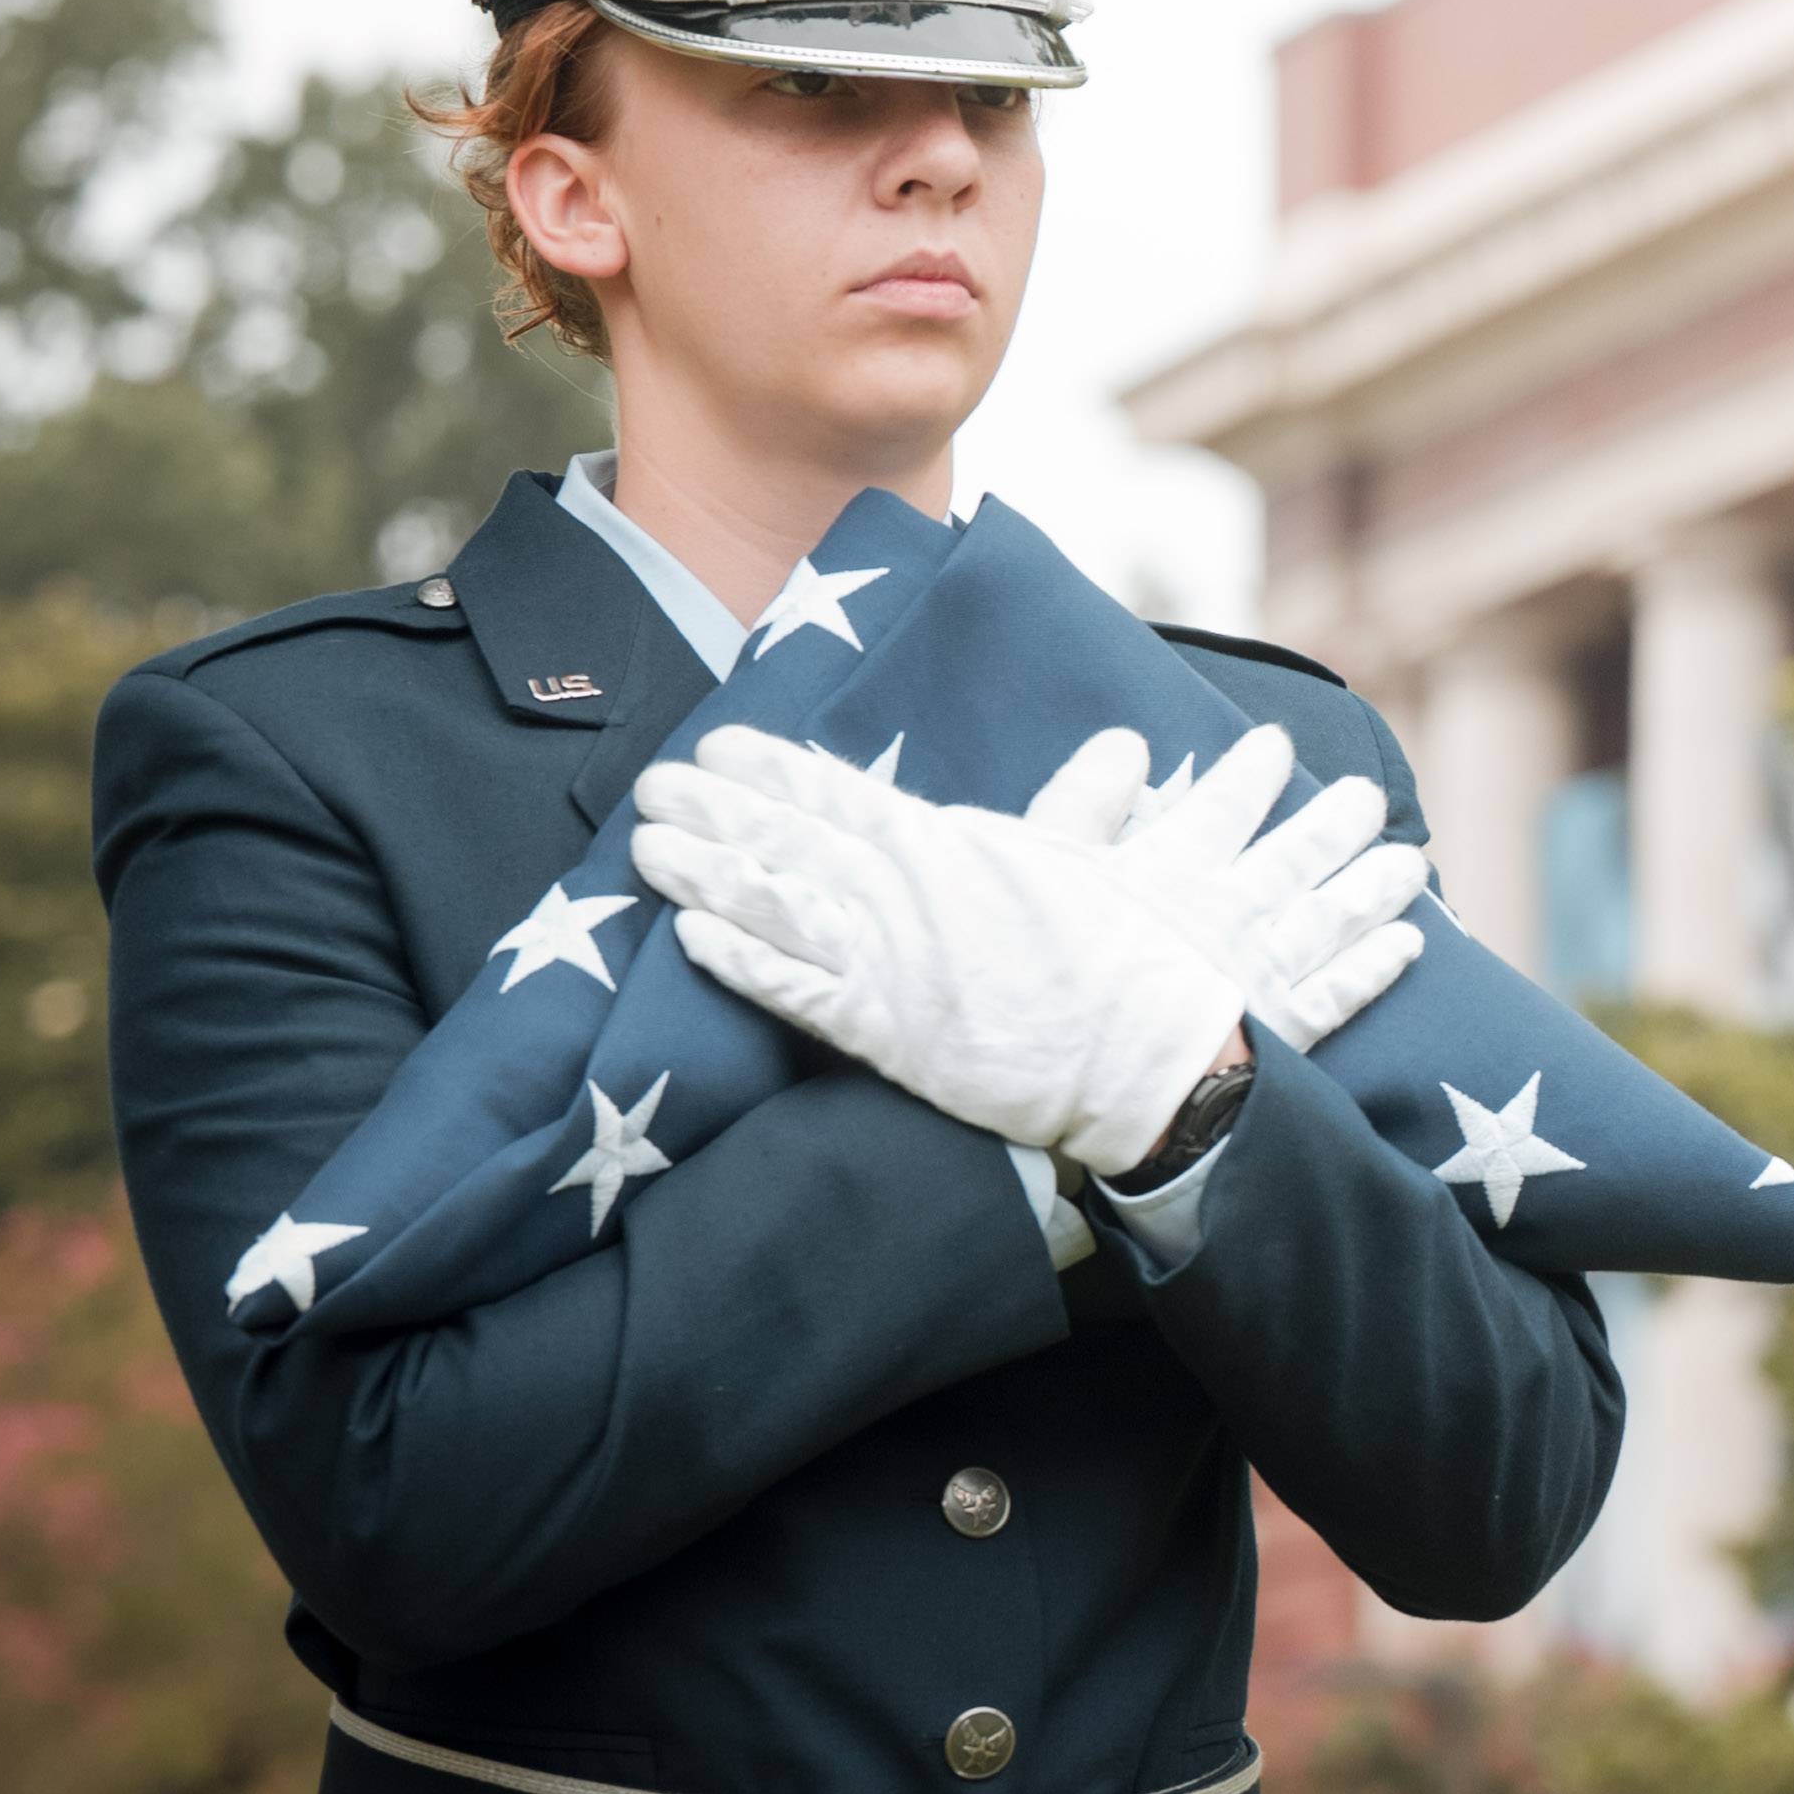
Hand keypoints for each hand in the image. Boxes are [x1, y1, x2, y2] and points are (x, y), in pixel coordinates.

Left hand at [632, 728, 1242, 1170]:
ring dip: (707, 874)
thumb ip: (1087, 803)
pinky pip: (797, 991)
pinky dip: (742, 962)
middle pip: (793, 840)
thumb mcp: (1102, 863)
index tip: (720, 743)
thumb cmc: (1128, 954)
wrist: (1148, 1050)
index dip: (776, 769)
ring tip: (646, 848)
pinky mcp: (888, 1032)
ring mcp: (893, 959)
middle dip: (717, 810)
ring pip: (779, 905)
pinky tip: (690, 938)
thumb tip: (1127, 744)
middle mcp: (910, 891)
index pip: (844, 794)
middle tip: (653, 784)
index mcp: (953, 844)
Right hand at [1020, 725, 1431, 1049]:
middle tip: (1368, 796)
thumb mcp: (1041, 857)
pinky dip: (1377, 965)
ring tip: (1409, 861)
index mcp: (1170, 865)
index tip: (1276, 742)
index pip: (1223, 803)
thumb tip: (1128, 740)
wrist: (1068, 1054)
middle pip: (1300, 853)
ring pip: (1335, 914)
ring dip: (1375, 885)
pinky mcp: (1283, 1032)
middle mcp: (1230, 908)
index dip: (1252, 770)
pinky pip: (1343, 991)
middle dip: (1339, 821)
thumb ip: (1085, 795)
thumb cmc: (1035, 958)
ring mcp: (1264, 968)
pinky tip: (1409, 943)